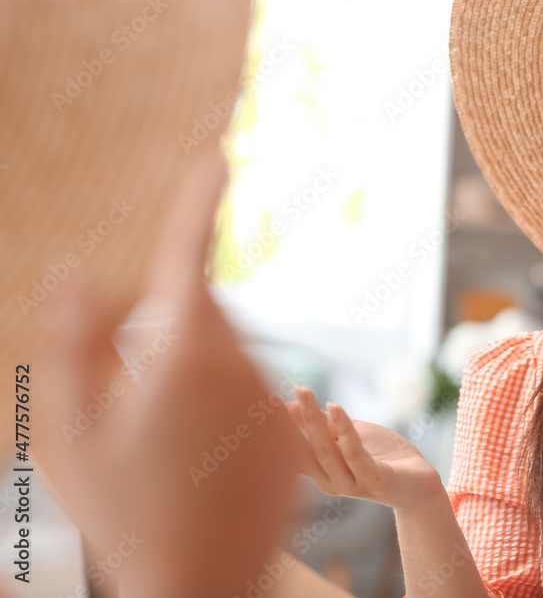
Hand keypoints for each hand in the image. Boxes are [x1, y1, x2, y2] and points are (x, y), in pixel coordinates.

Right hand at [34, 152, 303, 597]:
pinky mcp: (293, 438)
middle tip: (133, 388)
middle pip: (207, 313)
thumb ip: (75, 344)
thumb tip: (76, 273)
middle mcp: (244, 370)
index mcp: (185, 358)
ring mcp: (274, 406)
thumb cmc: (119, 512)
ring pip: (234, 355)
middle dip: (171, 326)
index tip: (216, 161)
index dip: (198, 207)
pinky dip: (229, 407)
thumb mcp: (73, 431)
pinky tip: (202, 460)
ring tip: (167, 442)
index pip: (189, 261)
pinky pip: (259, 396)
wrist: (196, 586)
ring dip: (199, 372)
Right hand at [286, 386, 442, 513]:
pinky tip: (335, 407)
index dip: (276, 428)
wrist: (420, 482)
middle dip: (289, 421)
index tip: (260, 402)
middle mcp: (330, 482)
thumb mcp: (348, 435)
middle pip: (304, 450)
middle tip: (273, 394)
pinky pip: (354, 453)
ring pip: (325, 451)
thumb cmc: (382, 457)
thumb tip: (289, 405)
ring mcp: (351, 484)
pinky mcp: (374, 480)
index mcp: (321, 472)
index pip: (292, 451)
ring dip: (312, 420)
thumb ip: (322, 424)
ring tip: (303, 392)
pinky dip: (344, 429)